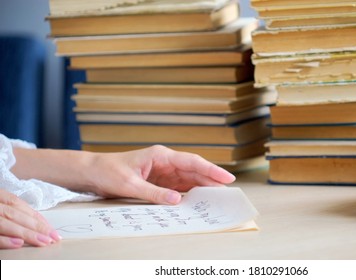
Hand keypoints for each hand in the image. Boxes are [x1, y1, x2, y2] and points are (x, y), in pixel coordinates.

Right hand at [0, 189, 60, 248]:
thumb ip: (11, 212)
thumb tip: (34, 223)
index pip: (18, 204)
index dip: (36, 216)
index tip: (52, 228)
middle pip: (15, 214)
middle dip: (37, 226)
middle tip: (54, 238)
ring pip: (6, 223)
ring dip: (27, 233)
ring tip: (44, 241)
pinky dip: (5, 240)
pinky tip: (19, 243)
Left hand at [87, 145, 235, 204]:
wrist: (93, 172)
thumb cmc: (109, 172)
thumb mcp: (130, 185)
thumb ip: (154, 193)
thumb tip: (176, 201)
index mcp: (161, 156)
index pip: (192, 161)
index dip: (211, 170)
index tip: (226, 178)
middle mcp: (165, 162)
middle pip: (194, 170)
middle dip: (211, 179)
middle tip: (228, 192)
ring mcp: (163, 172)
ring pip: (189, 179)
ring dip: (202, 187)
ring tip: (217, 198)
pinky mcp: (160, 181)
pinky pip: (179, 187)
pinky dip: (189, 193)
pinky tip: (198, 201)